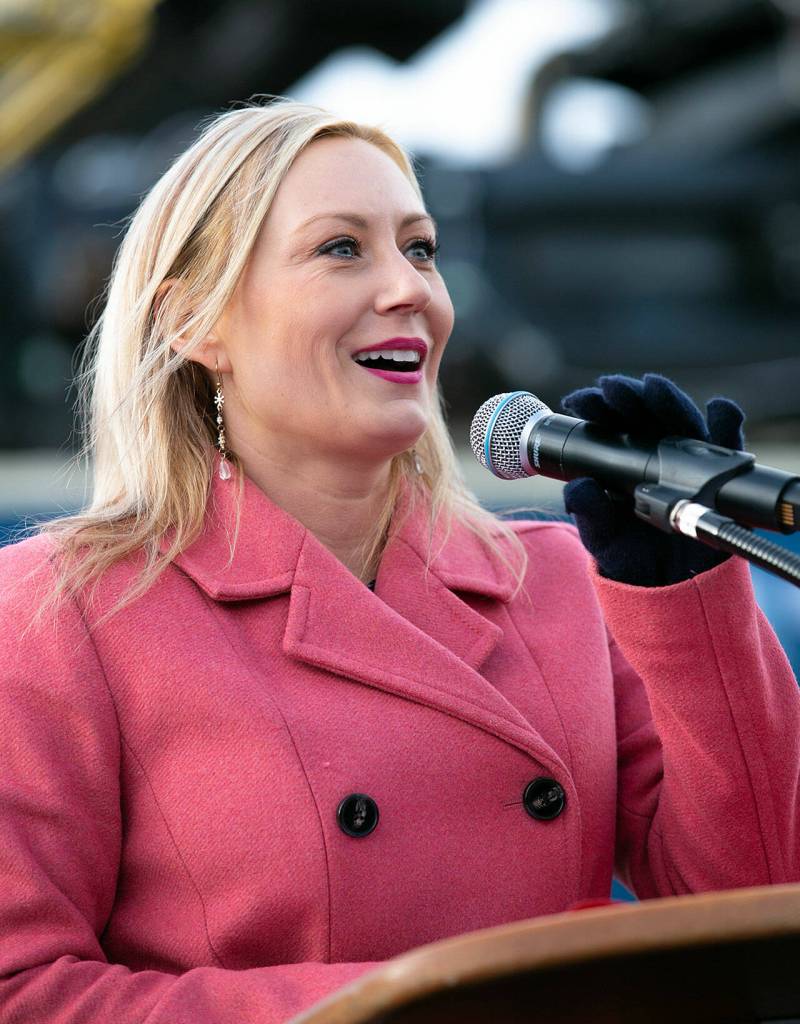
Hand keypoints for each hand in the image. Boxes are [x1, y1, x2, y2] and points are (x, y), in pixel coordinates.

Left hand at [561, 373, 745, 585]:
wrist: (665, 584)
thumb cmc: (629, 553)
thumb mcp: (600, 536)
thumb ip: (589, 512)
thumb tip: (580, 488)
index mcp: (620, 460)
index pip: (608, 423)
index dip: (595, 407)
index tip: (579, 400)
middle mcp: (653, 452)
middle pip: (643, 413)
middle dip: (627, 396)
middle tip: (611, 388)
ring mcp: (687, 460)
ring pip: (680, 420)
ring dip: (668, 400)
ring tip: (653, 387)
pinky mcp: (719, 473)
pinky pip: (727, 444)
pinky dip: (725, 424)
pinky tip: (717, 411)